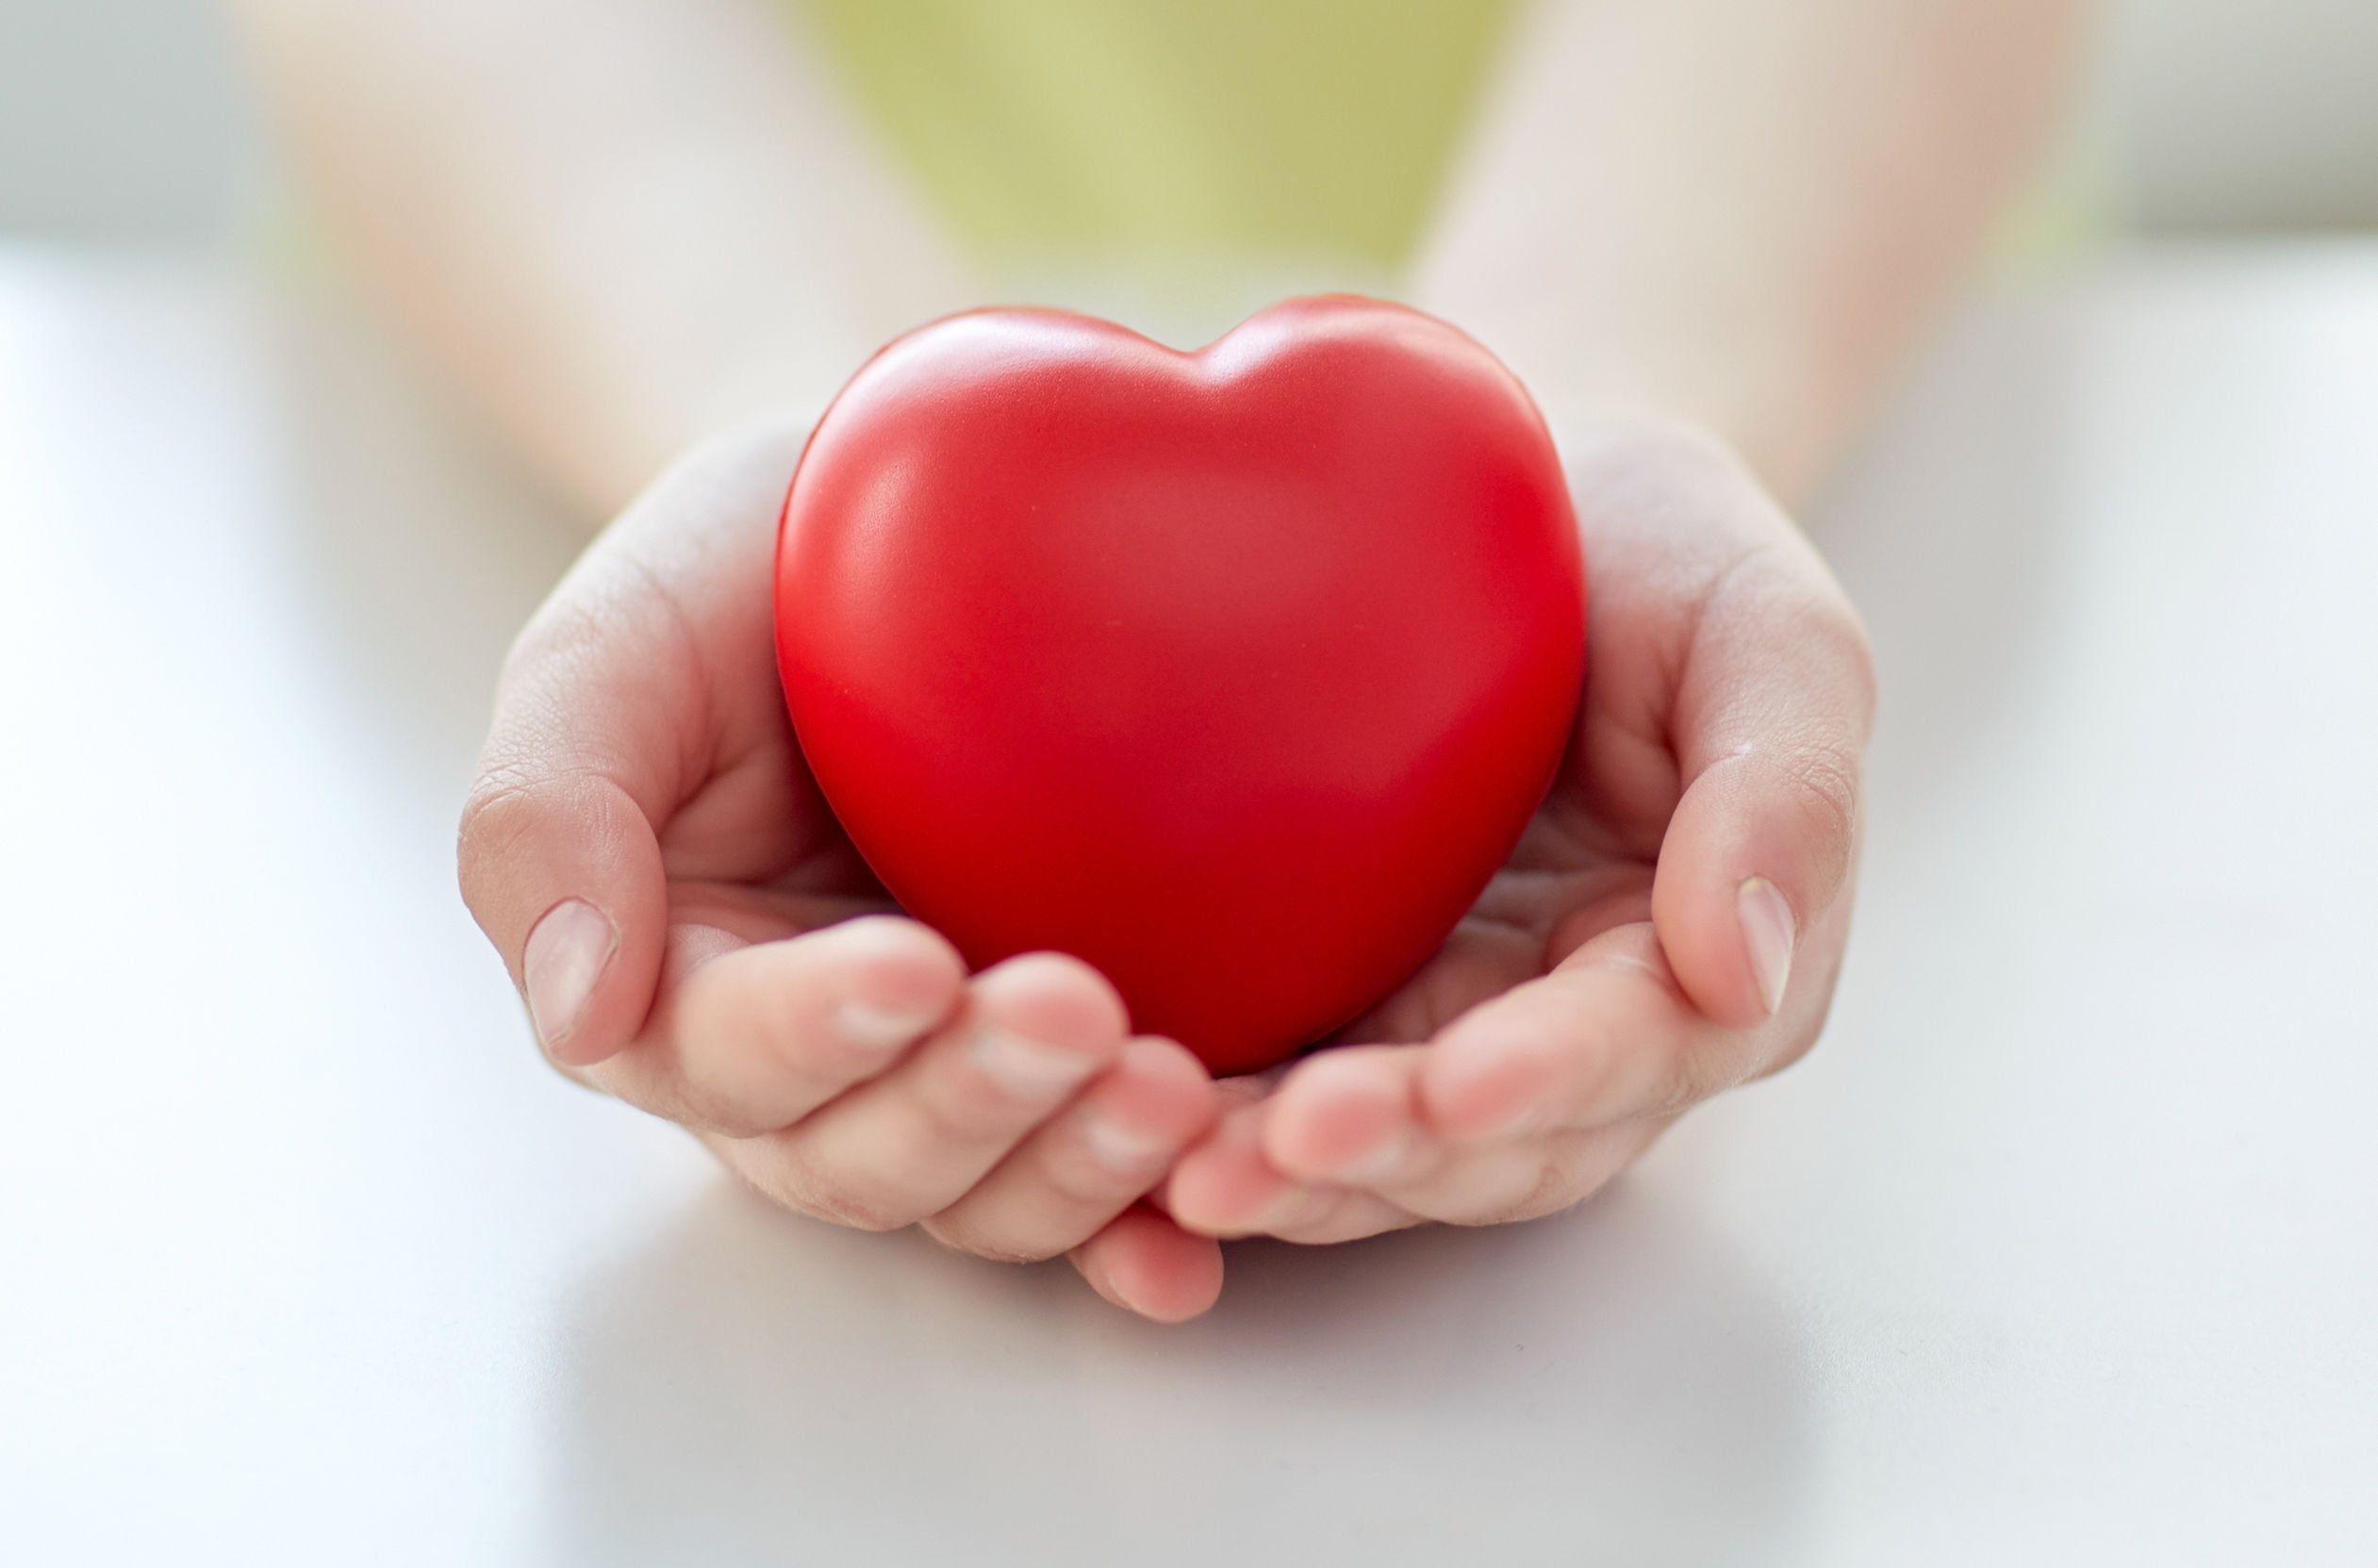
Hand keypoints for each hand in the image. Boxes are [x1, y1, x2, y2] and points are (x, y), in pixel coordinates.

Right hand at [458, 420, 1226, 1322]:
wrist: (921, 517)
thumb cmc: (749, 574)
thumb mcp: (619, 648)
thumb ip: (549, 812)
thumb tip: (582, 1013)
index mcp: (681, 981)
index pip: (726, 1052)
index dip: (812, 1031)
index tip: (910, 963)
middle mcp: (816, 1063)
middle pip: (867, 1154)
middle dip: (969, 1100)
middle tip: (1073, 1011)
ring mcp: (952, 1071)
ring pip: (990, 1189)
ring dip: (1077, 1166)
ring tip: (1170, 1089)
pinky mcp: (1076, 1064)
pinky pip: (1108, 1181)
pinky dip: (1150, 1225)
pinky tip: (1198, 1243)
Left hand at [1110, 418, 1873, 1267]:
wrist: (1517, 503)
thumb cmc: (1662, 553)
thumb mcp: (1766, 632)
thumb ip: (1785, 792)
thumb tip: (1744, 972)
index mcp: (1696, 965)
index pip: (1632, 1053)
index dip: (1547, 1081)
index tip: (1454, 1084)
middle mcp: (1567, 1028)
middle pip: (1490, 1143)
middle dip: (1386, 1160)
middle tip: (1262, 1153)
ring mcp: (1440, 1021)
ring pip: (1376, 1151)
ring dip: (1283, 1175)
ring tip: (1176, 1171)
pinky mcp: (1328, 994)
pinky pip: (1271, 1082)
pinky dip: (1206, 1119)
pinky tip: (1116, 1124)